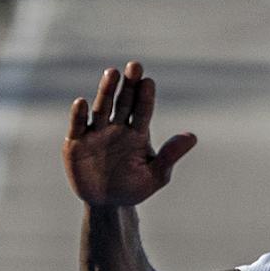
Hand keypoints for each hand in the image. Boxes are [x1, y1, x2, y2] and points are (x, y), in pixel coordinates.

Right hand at [62, 60, 196, 208]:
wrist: (108, 204)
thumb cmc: (134, 188)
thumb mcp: (156, 175)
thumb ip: (170, 156)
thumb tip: (192, 137)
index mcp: (137, 133)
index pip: (142, 110)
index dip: (145, 96)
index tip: (148, 82)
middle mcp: (117, 127)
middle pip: (123, 102)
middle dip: (128, 85)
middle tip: (135, 66)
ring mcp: (96, 132)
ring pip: (102, 107)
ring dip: (106, 91)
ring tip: (112, 73)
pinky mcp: (76, 142)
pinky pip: (78, 125)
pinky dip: (79, 114)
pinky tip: (82, 102)